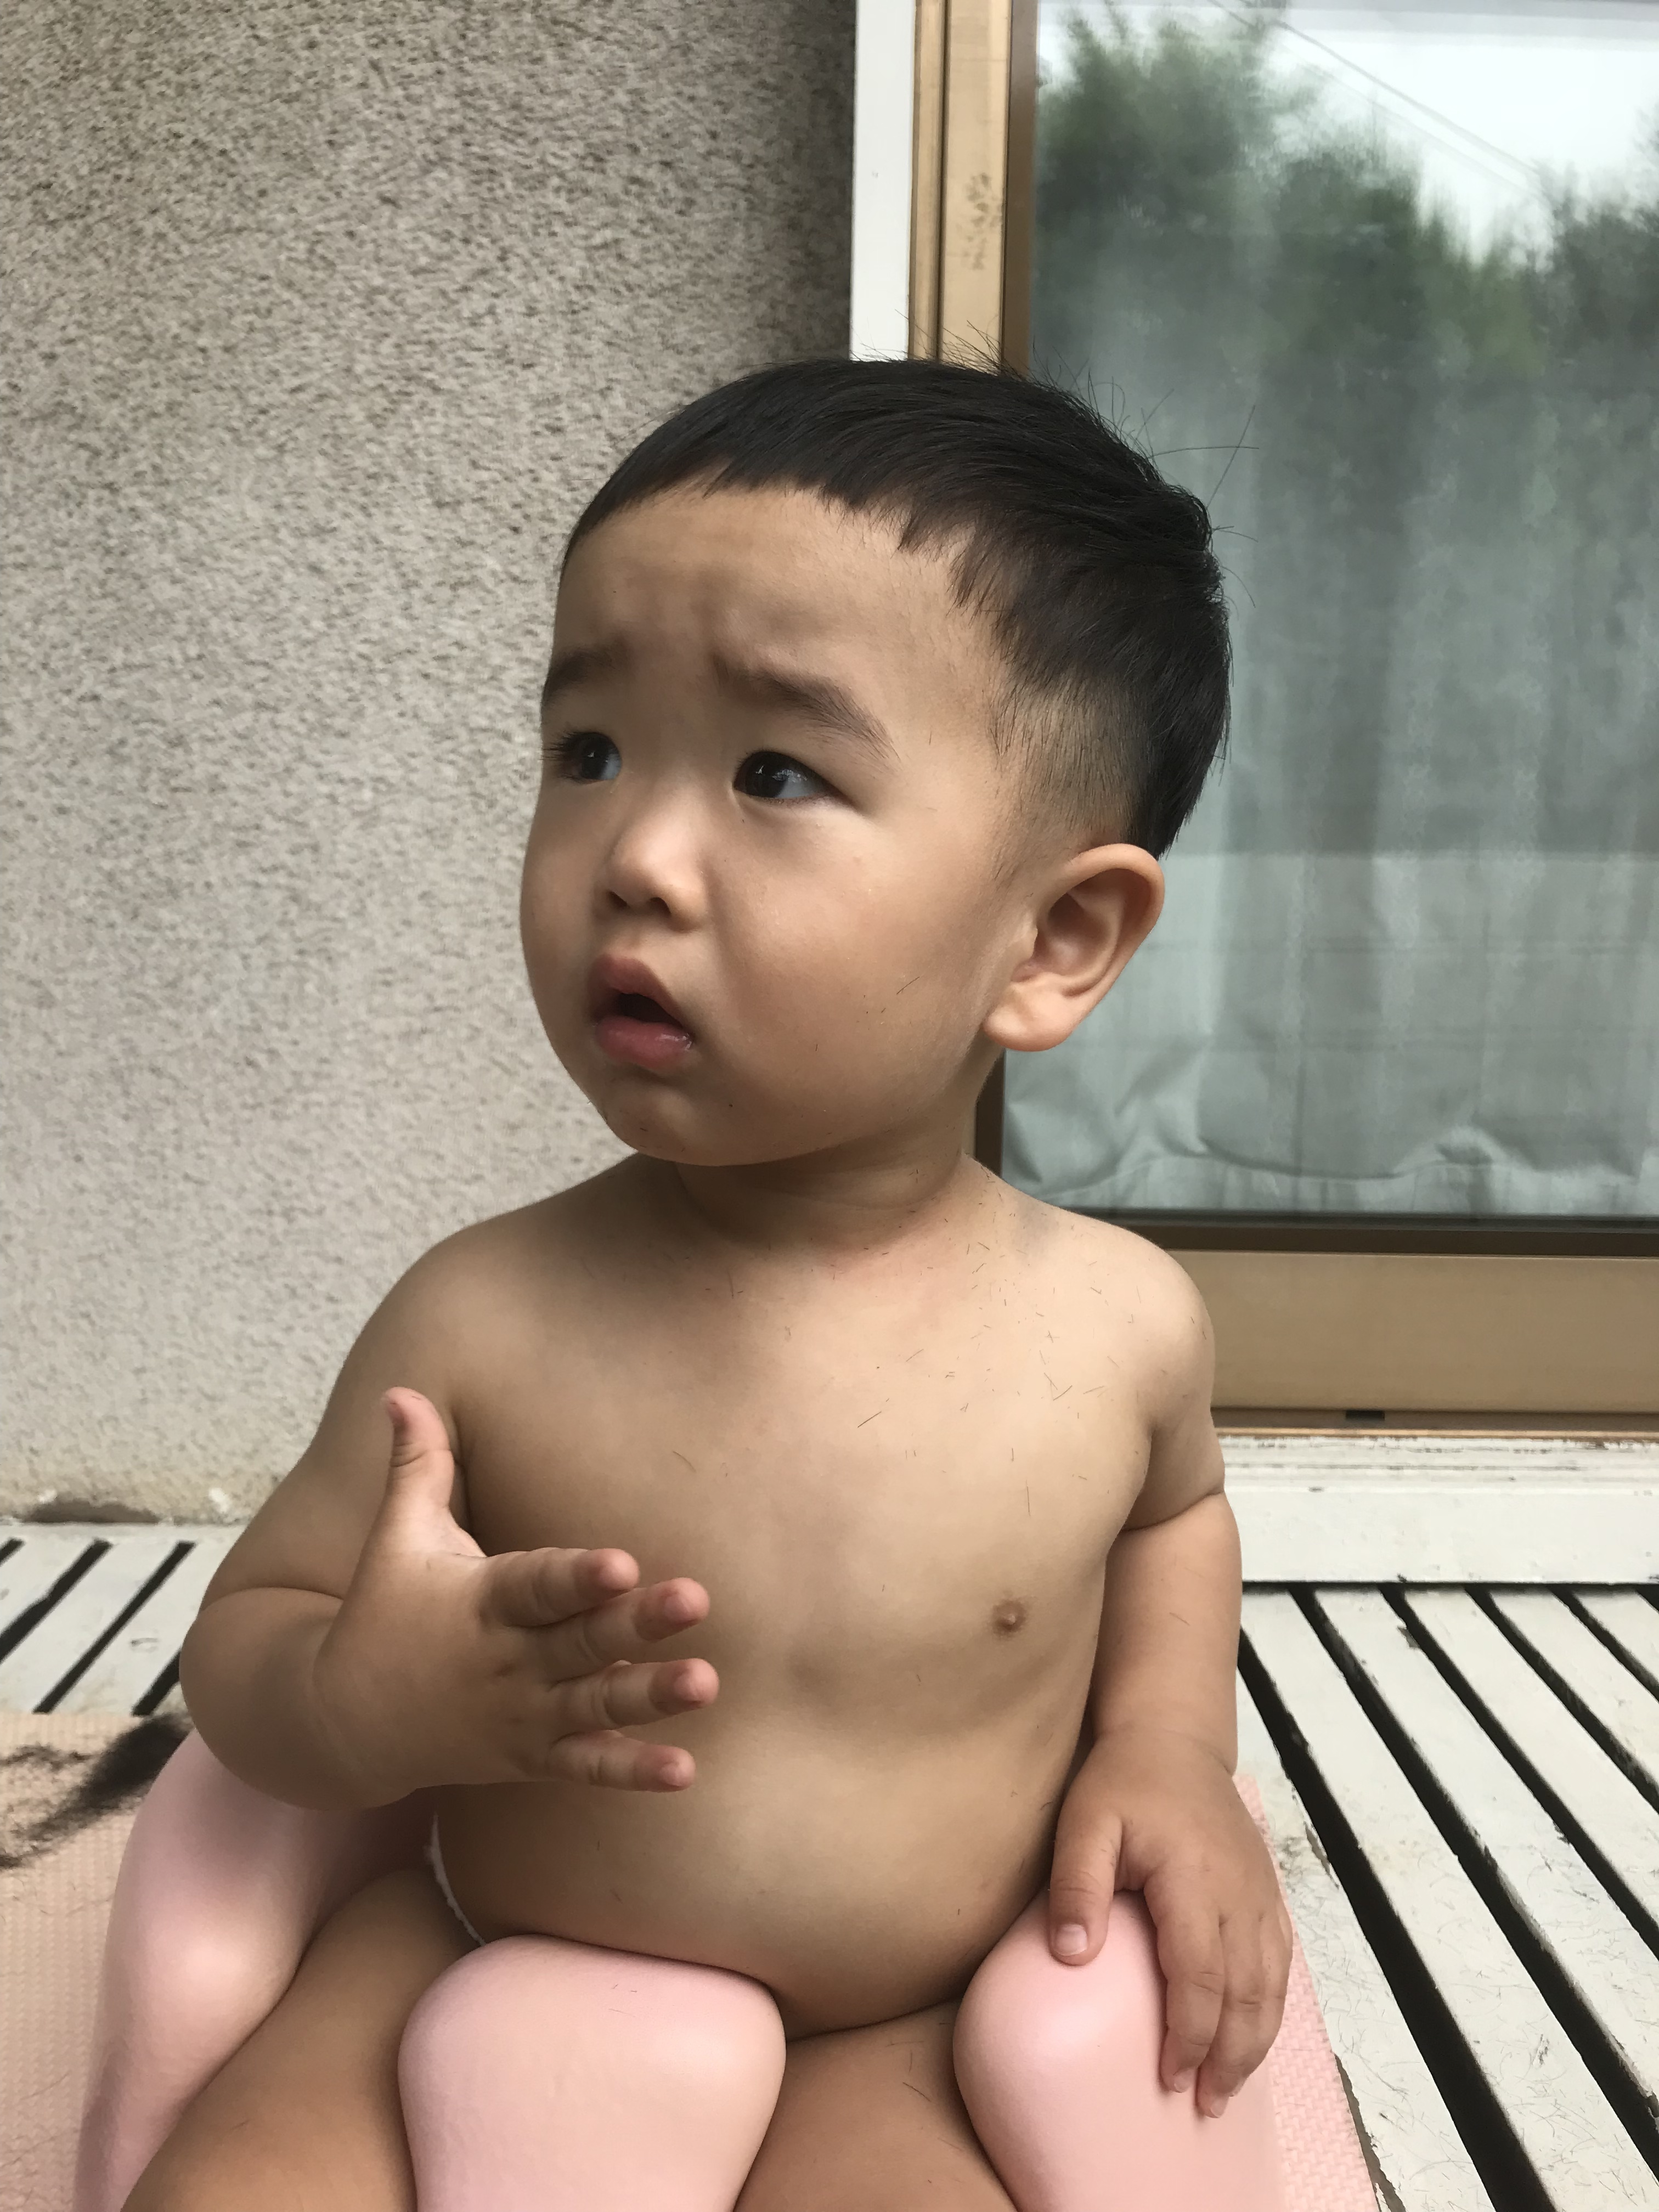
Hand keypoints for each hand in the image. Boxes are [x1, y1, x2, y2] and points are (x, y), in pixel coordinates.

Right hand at [309, 1388, 717, 1801]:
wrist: (343, 1724)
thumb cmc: (381, 1611)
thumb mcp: (395, 1536)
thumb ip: (416, 1464)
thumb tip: (398, 1390)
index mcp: (481, 1602)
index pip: (535, 1585)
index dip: (577, 1576)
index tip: (622, 1563)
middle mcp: (507, 1661)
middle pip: (580, 1642)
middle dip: (635, 1625)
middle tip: (695, 1601)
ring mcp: (522, 1715)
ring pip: (594, 1706)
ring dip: (650, 1696)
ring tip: (705, 1683)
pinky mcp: (532, 1757)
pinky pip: (586, 1766)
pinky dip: (631, 1770)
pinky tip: (684, 1771)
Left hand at [1046, 1725, 1290, 2116]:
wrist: (1173, 1738)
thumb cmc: (1124, 1780)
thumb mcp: (1085, 1821)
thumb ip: (1076, 1885)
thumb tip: (1070, 1956)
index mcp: (1194, 1879)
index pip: (1201, 1975)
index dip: (1189, 2033)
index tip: (1169, 2077)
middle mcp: (1239, 1892)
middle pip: (1247, 1992)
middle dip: (1228, 2056)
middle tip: (1204, 2105)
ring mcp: (1261, 1892)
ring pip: (1272, 1983)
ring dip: (1255, 2040)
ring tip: (1228, 2088)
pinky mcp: (1267, 1891)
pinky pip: (1282, 1960)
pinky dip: (1272, 2005)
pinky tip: (1254, 2033)